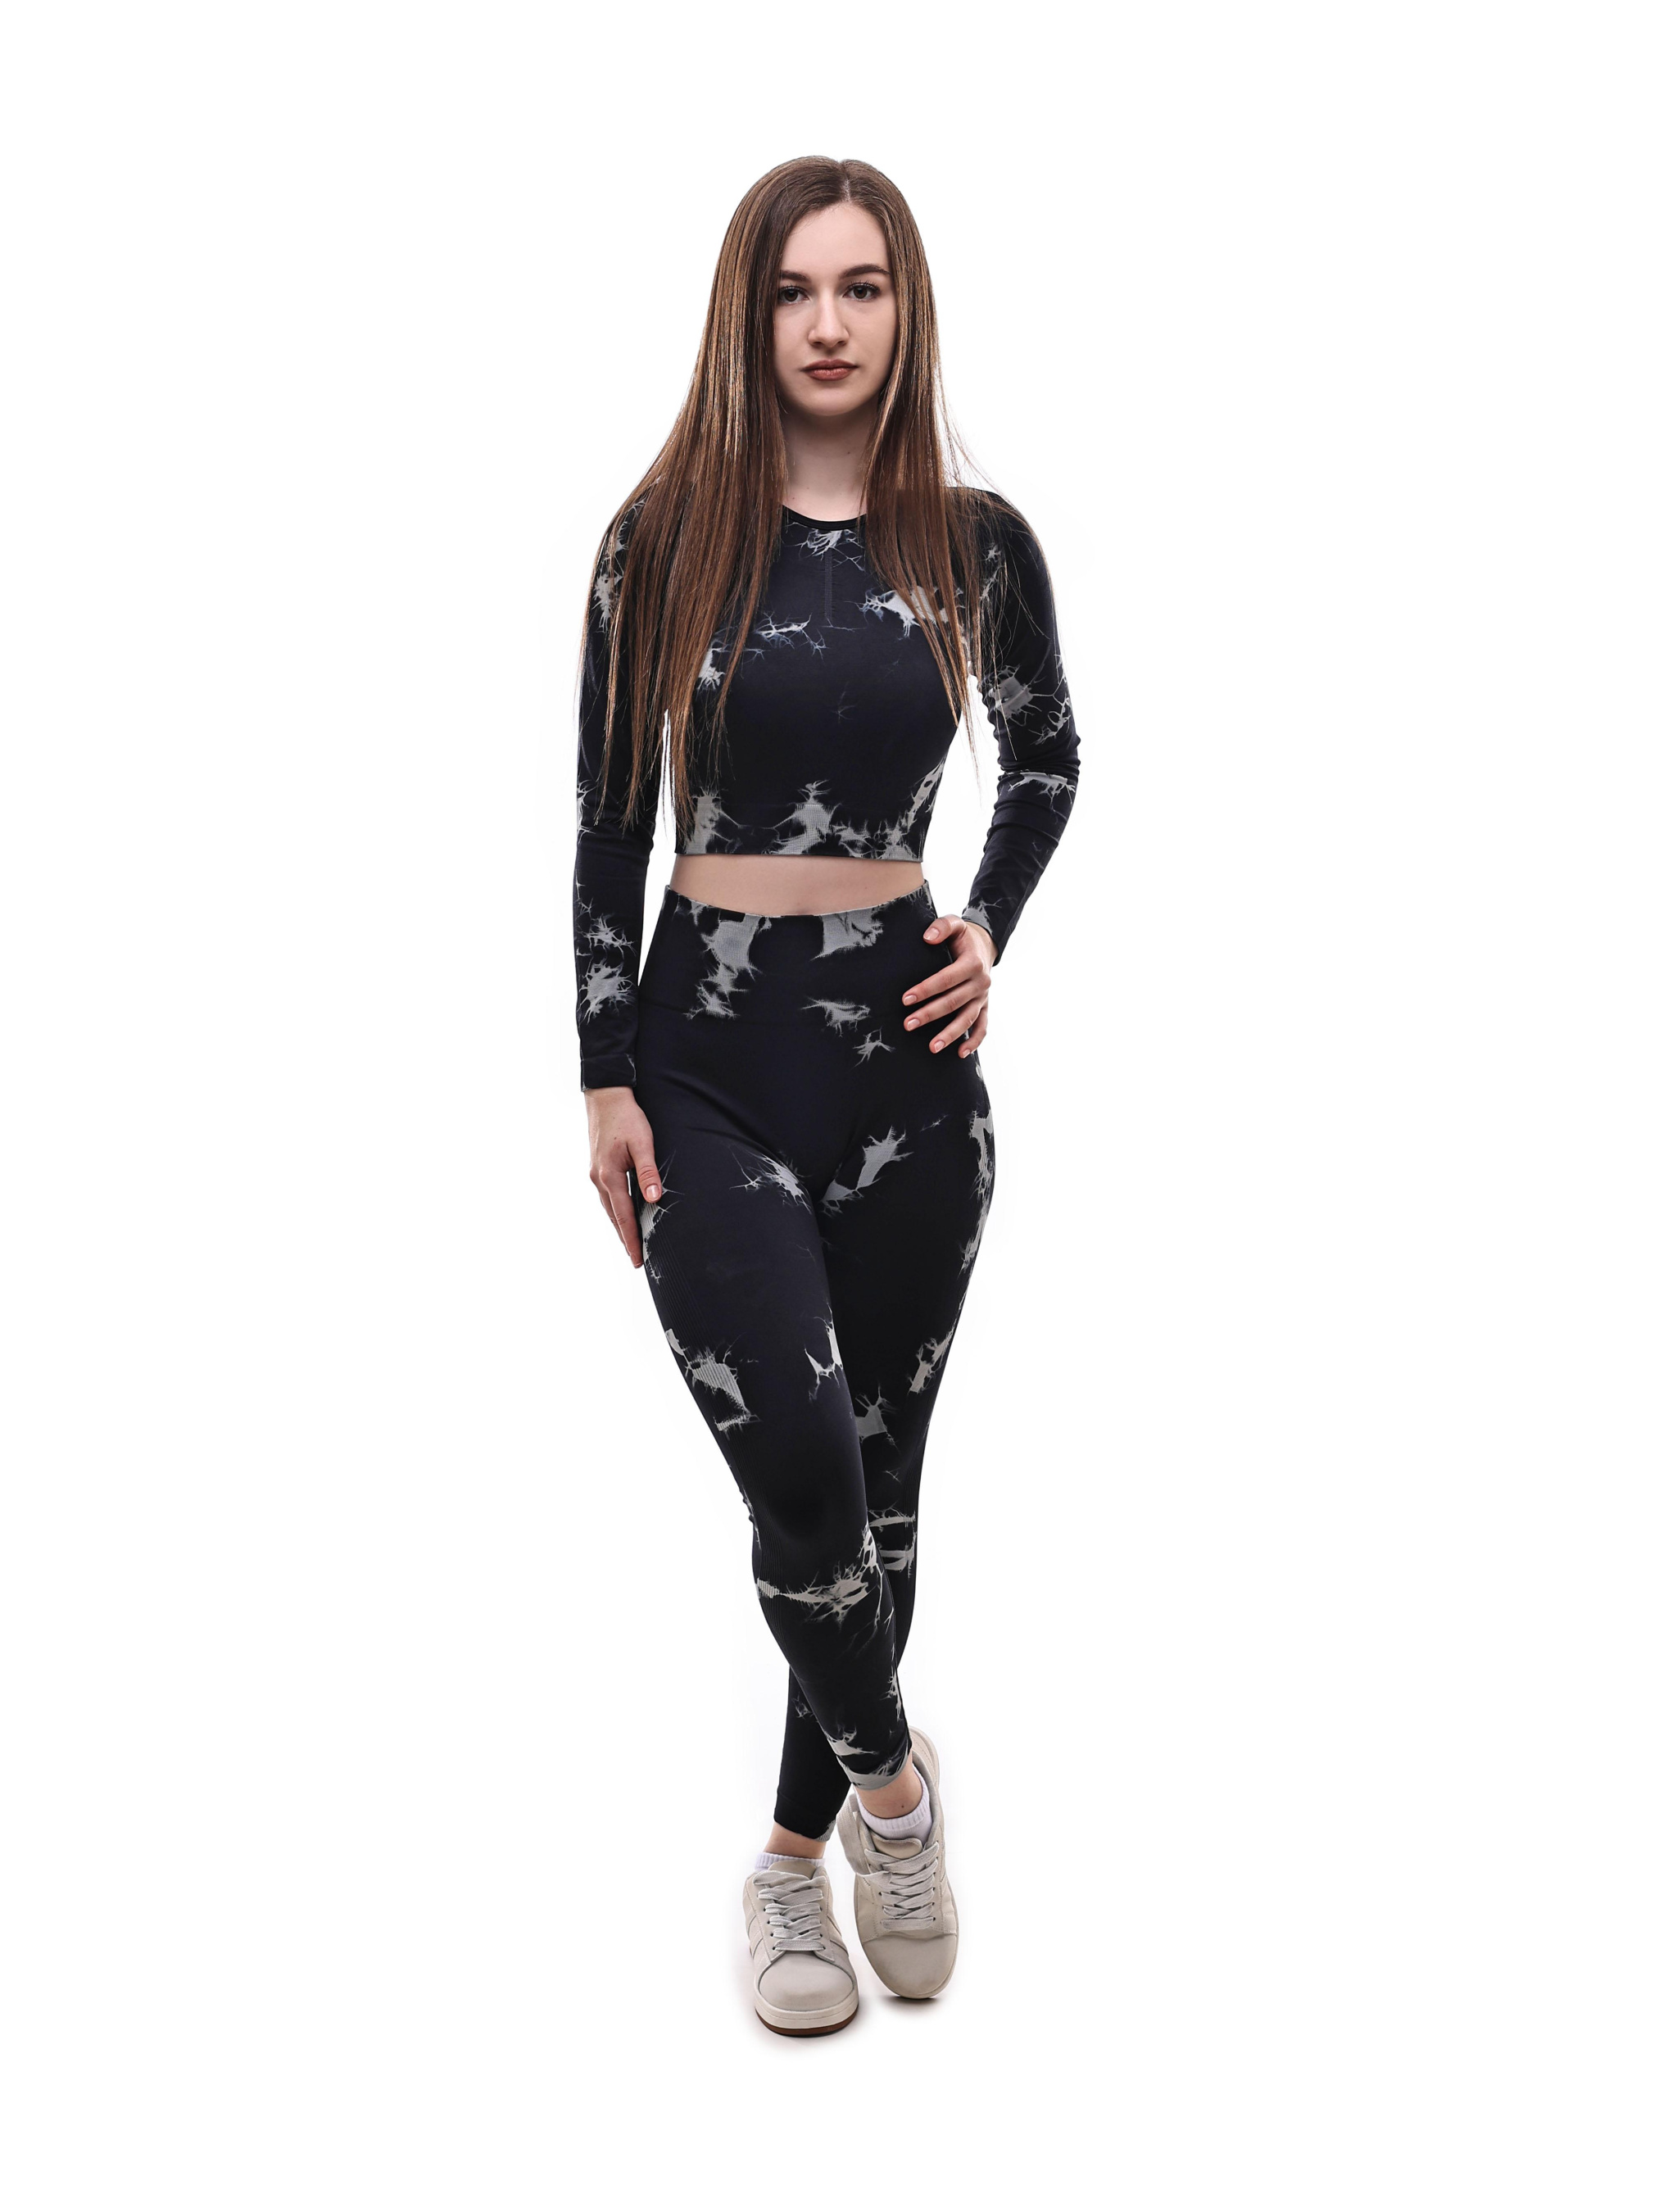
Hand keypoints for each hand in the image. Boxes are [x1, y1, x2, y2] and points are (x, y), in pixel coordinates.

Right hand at [585, 1086, 661, 1266]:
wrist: (605, 1096)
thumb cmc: (627, 1117)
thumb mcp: (643, 1142)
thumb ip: (648, 1171)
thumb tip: (654, 1198)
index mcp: (609, 1176)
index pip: (623, 1216)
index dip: (631, 1239)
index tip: (637, 1260)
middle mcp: (599, 1179)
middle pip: (613, 1217)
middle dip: (625, 1239)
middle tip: (636, 1260)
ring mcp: (596, 1173)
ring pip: (609, 1208)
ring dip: (620, 1226)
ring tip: (631, 1243)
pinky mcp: (598, 1167)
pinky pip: (608, 1197)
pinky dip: (615, 1211)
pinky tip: (623, 1215)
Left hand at [901, 914, 996, 1057]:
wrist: (985, 944)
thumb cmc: (963, 936)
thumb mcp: (955, 923)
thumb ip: (942, 926)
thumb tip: (927, 938)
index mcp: (972, 963)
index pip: (946, 979)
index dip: (926, 989)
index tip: (906, 999)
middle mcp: (981, 982)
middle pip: (953, 1002)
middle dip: (929, 1014)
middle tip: (908, 1024)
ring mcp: (983, 997)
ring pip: (967, 1019)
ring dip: (949, 1034)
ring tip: (931, 1048)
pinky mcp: (984, 1006)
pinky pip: (982, 1027)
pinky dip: (974, 1042)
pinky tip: (960, 1054)